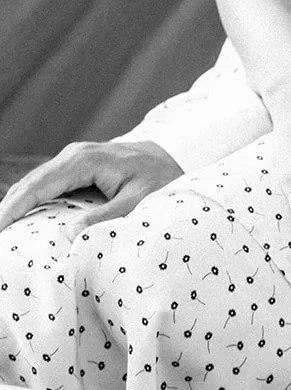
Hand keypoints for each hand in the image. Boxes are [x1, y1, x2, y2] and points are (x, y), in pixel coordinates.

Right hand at [0, 140, 181, 233]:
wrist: (175, 155)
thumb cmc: (160, 178)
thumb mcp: (137, 201)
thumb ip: (105, 216)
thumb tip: (69, 234)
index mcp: (83, 161)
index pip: (37, 186)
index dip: (14, 208)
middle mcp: (73, 155)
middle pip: (29, 184)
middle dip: (8, 208)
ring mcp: (74, 159)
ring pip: (35, 183)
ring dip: (17, 205)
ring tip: (5, 230)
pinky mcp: (78, 167)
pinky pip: (48, 184)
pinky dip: (32, 201)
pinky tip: (23, 220)